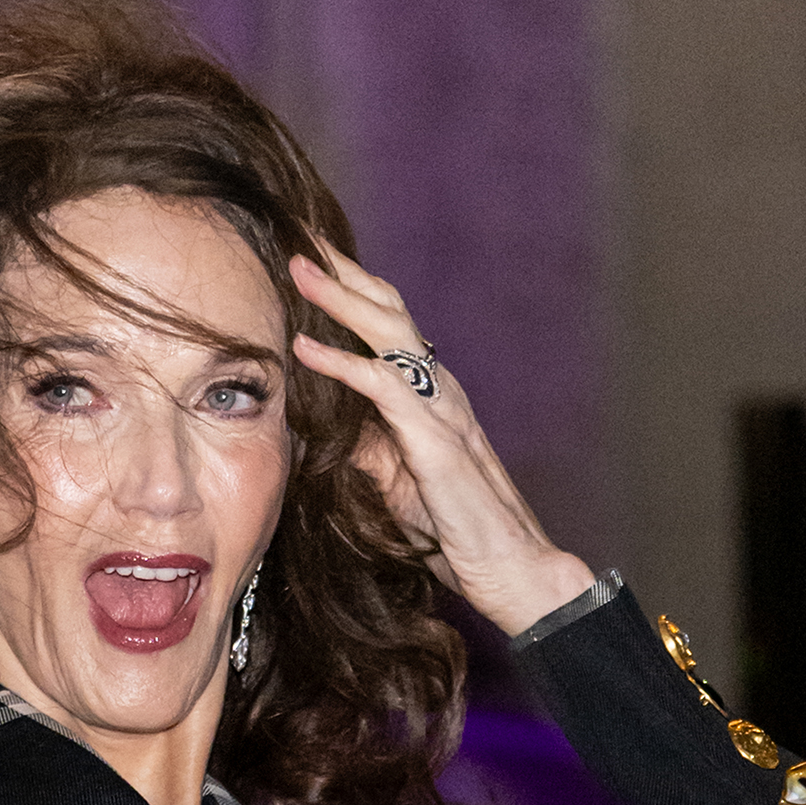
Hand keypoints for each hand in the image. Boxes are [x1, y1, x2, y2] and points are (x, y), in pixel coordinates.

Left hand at [289, 252, 594, 637]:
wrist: (507, 567)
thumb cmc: (448, 526)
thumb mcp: (386, 480)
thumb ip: (356, 445)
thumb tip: (311, 426)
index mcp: (426, 393)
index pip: (385, 325)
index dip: (348, 289)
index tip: (306, 260)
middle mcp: (437, 388)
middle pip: (388, 310)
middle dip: (343, 271)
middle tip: (299, 237)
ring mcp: (441, 408)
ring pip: (389, 332)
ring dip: (340, 297)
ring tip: (298, 268)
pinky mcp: (435, 440)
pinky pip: (383, 387)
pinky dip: (340, 362)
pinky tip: (305, 346)